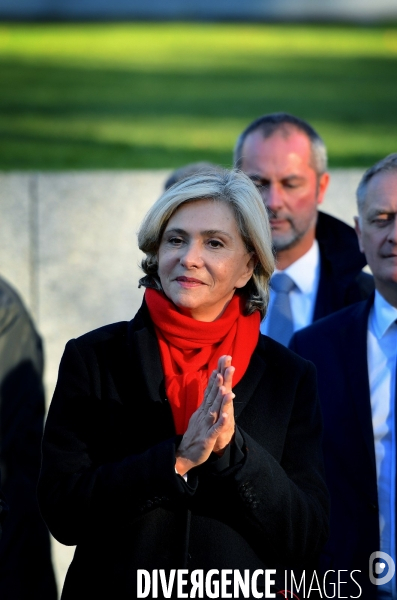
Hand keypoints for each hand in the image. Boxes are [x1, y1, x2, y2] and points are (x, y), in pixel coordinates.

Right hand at [175, 356, 235, 475]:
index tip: (220, 365)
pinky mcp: (207, 438)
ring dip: (219, 401)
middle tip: (224, 369)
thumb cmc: (194, 435)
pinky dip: (220, 423)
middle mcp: (203, 415)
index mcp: (202, 410)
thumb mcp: (199, 416)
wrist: (184, 455)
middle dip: (218, 383)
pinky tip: (226, 416)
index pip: (209, 391)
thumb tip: (211, 389)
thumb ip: (206, 403)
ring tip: (226, 389)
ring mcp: (205, 426)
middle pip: (212, 397)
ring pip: (214, 411)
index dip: (214, 379)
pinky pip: (215, 430)